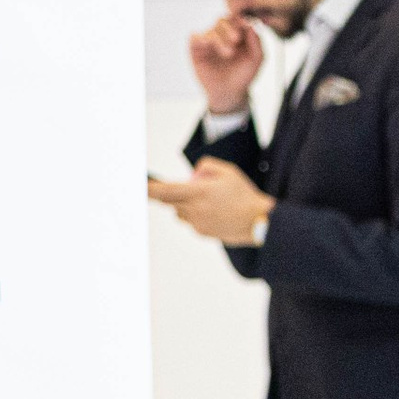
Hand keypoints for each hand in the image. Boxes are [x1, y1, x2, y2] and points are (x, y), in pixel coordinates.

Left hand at [149, 157, 275, 246]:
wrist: (260, 222)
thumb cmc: (244, 195)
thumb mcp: (229, 171)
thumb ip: (206, 166)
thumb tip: (192, 173)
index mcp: (199, 192)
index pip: (165, 191)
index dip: (149, 189)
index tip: (139, 186)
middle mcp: (194, 209)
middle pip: (169, 201)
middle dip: (172, 193)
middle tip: (187, 188)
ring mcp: (197, 223)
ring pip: (179, 212)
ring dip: (185, 205)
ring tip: (209, 202)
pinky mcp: (202, 232)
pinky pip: (191, 221)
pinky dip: (196, 214)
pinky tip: (216, 212)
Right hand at [189, 13, 263, 116]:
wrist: (229, 93)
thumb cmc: (243, 75)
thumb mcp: (255, 60)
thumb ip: (257, 43)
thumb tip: (251, 26)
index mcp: (237, 33)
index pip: (237, 19)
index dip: (241, 20)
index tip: (246, 25)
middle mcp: (221, 34)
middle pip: (223, 20)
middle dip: (230, 28)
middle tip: (236, 39)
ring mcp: (208, 40)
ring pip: (211, 30)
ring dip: (220, 39)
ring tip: (229, 53)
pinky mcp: (196, 49)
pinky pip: (195, 37)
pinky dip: (201, 37)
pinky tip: (208, 43)